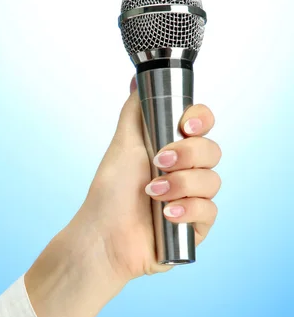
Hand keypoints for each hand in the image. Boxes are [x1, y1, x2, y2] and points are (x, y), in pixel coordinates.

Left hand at [74, 76, 221, 282]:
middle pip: (213, 151)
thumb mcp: (122, 145)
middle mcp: (186, 172)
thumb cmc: (109, 193)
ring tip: (153, 194)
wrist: (103, 237)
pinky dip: (190, 210)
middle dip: (188, 154)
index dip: (201, 120)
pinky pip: (211, 212)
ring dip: (182, 185)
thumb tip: (137, 80)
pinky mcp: (196, 227)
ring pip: (213, 181)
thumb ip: (135, 111)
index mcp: (172, 149)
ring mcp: (193, 199)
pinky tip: (167, 215)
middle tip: (160, 162)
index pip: (202, 126)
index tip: (186, 125)